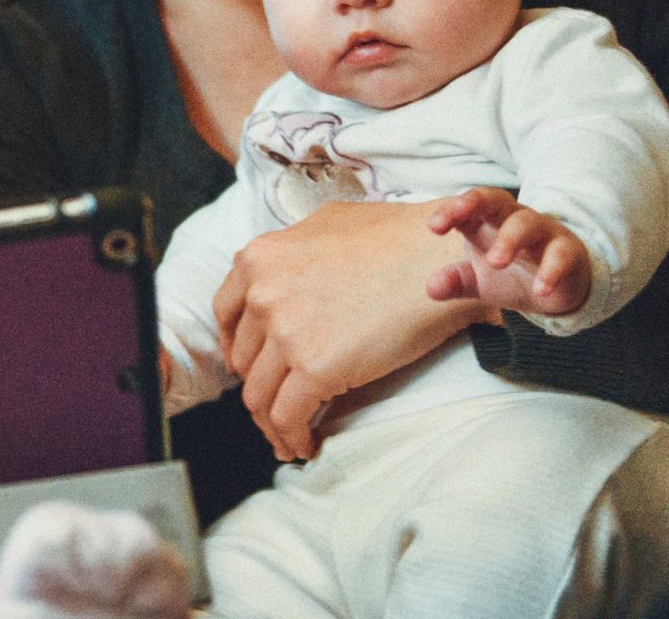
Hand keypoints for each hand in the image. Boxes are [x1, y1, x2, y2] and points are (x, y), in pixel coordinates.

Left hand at [213, 199, 494, 462]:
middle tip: (277, 404)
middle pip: (245, 359)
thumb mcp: (329, 223)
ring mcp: (285, 332)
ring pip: (259, 395)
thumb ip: (296, 249)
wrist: (441, 256)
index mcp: (259, 258)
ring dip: (271, 423)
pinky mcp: (314, 367)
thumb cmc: (399, 237)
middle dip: (259, 385)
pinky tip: (306, 445)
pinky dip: (291, 438)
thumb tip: (290, 270)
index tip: (248, 365)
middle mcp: (262, 294)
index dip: (236, 346)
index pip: (226, 313)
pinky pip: (287, 417)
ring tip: (289, 438)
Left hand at [425, 187, 591, 315]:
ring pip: (527, 223)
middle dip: (476, 204)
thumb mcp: (479, 281)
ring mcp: (543, 232)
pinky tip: (540, 291)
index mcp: (488, 220)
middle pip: (496, 199)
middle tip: (458, 224)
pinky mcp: (568, 251)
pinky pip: (560, 254)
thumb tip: (431, 289)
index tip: (434, 227)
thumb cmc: (513, 273)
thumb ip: (456, 281)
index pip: (468, 206)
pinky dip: (550, 271)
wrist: (559, 289)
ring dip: (510, 239)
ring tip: (496, 262)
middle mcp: (514, 219)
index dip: (451, 211)